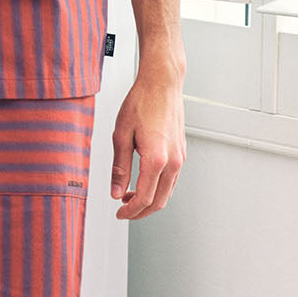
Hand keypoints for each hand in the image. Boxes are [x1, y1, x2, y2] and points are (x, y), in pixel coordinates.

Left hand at [111, 63, 185, 220]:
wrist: (162, 83)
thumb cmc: (142, 102)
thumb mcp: (121, 135)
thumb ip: (119, 167)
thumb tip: (115, 191)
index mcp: (156, 159)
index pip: (144, 198)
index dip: (130, 211)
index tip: (118, 213)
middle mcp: (173, 161)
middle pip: (159, 201)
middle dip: (140, 211)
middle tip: (123, 210)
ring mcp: (180, 157)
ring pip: (168, 192)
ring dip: (149, 200)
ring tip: (129, 195)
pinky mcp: (181, 152)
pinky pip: (172, 179)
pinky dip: (158, 188)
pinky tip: (143, 181)